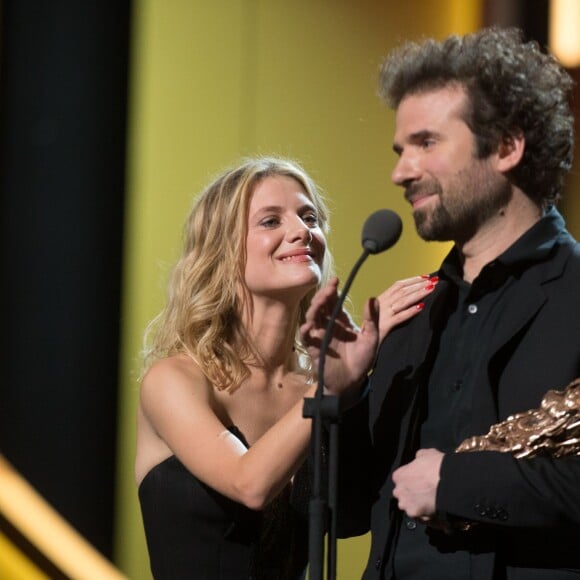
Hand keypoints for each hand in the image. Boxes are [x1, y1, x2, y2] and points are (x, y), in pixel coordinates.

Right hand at [300, 277, 378, 394]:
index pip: (334, 301)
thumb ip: (372, 320)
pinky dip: (305, 331)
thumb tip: (373, 298)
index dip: (333, 290)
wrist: (353, 382)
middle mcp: (328, 325)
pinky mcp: (314, 348)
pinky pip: (306, 338)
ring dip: (315, 308)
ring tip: (321, 300)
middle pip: (321, 306)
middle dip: (323, 296)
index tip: (336, 279)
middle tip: (330, 288)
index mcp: (341, 321)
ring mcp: (320, 336)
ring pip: (312, 318)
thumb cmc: (362, 360)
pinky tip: (309, 326)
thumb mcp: (371, 338)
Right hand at [377, 275, 437, 341]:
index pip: (397, 285)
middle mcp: (381, 305)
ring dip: (417, 294)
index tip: (425, 276)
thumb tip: (408, 295)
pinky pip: (399, 318)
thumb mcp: (380, 313)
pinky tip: (421, 307)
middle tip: (434, 280)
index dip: (412, 280)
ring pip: (402, 301)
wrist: (361, 346)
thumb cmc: (372, 330)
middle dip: (418, 285)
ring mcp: (383, 315)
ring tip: (431, 289)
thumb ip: (392, 304)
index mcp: (380, 299)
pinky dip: (410, 311)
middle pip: (402, 291)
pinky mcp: (385, 327)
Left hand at [392, 448, 443, 520]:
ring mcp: (406, 504)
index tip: (420, 483)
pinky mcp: (415, 514)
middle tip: (425, 494)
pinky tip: (435, 512)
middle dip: (412, 495)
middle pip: (403, 496)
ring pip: (410, 508)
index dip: (411, 482)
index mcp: (398, 476)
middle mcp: (399, 491)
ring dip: (418, 507)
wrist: (449, 480)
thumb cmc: (436, 465)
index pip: (401, 480)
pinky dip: (427, 517)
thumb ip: (418, 458)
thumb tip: (418, 459)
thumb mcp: (426, 454)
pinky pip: (420, 518)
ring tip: (431, 504)